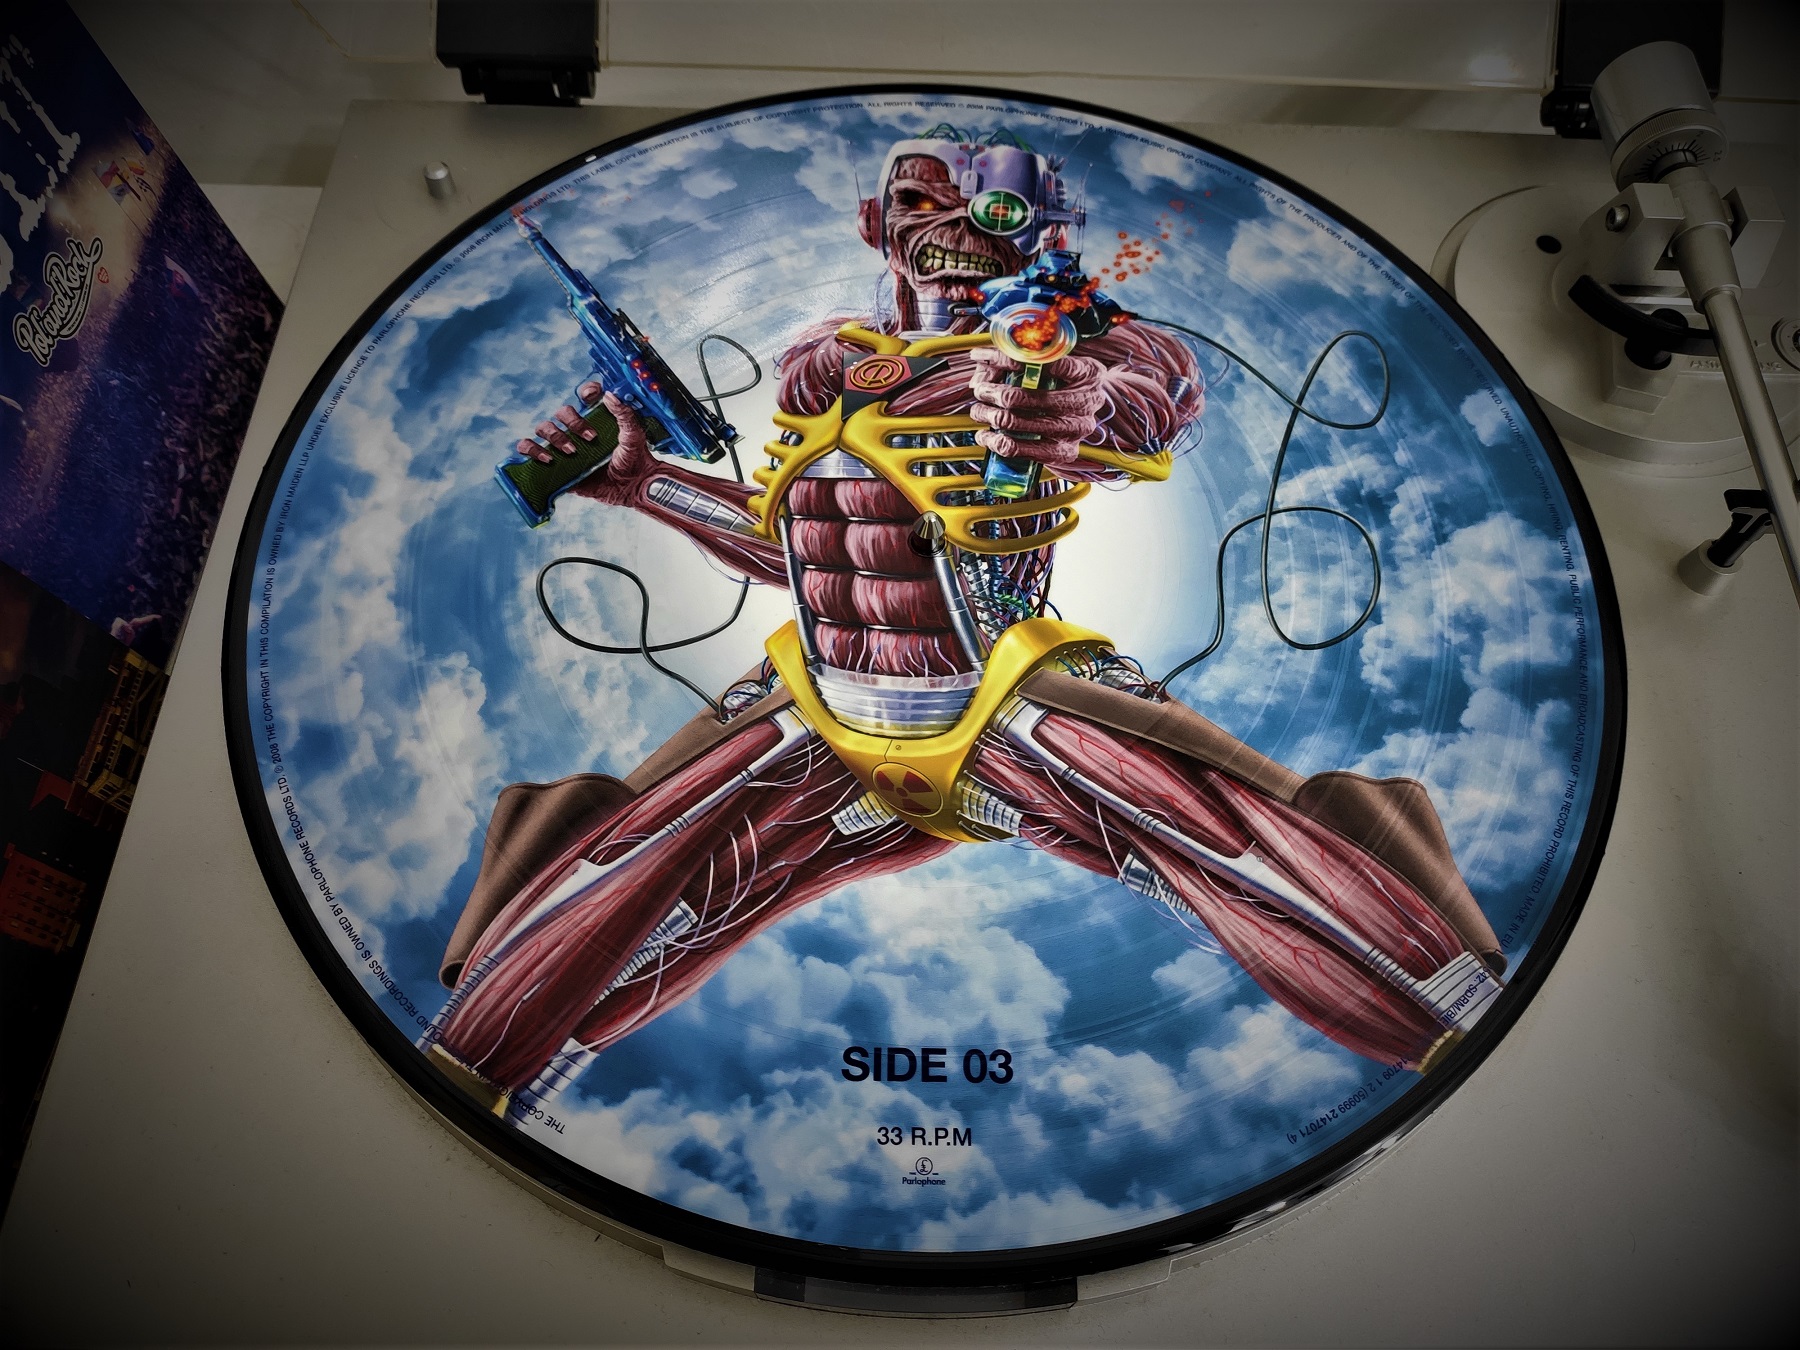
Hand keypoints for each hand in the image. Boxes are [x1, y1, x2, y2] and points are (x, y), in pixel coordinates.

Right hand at [512, 380, 652, 504]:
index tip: (590, 396)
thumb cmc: (635, 460)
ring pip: (544, 429)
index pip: (584, 397)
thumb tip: (609, 395)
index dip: (585, 391)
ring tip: (572, 451)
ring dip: (554, 436)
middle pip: (561, 413)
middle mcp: (578, 430)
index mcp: (596, 418)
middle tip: (591, 438)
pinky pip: (532, 451)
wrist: (632, 488)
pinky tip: (548, 459)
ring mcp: (566, 447)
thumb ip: (624, 414)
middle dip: (573, 422)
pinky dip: (532, 450)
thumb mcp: (634, 435)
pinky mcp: (557, 465)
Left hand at [967, 349, 1104, 465]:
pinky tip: (985, 435)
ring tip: (978, 410)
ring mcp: (1073, 430)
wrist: (1095, 413)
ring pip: (1014, 423)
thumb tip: (982, 362)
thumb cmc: (1072, 385)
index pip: (1037, 362)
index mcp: (1085, 373)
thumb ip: (1026, 357)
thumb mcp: (1060, 363)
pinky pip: (1018, 449)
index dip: (1002, 359)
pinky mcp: (1062, 452)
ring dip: (987, 416)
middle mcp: (1082, 402)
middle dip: (990, 392)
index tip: (980, 355)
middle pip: (1020, 397)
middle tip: (980, 390)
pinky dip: (994, 442)